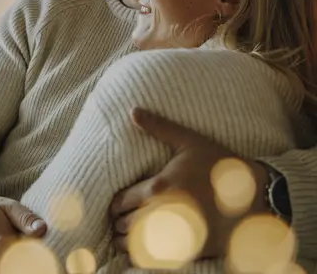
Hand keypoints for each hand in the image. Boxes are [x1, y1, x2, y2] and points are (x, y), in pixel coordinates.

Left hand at [110, 108, 268, 257]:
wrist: (255, 196)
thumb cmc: (220, 165)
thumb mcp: (189, 142)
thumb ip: (159, 127)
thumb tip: (133, 111)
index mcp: (159, 187)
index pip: (122, 201)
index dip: (115, 205)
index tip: (114, 206)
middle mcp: (164, 213)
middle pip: (126, 225)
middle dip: (119, 223)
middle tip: (118, 221)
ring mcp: (178, 235)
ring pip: (138, 246)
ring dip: (129, 242)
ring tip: (127, 236)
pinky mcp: (192, 250)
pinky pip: (159, 259)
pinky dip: (148, 255)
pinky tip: (147, 249)